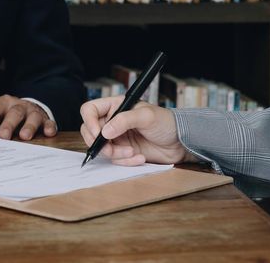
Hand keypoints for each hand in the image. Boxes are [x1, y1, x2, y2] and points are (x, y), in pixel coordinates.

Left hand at [0, 95, 56, 139]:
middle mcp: (17, 106)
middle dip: (8, 124)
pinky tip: (49, 132)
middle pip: (13, 113)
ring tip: (25, 136)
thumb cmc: (7, 116)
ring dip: (29, 126)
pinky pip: (48, 121)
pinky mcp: (45, 118)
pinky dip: (49, 126)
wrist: (29, 108)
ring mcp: (32, 111)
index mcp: (2, 104)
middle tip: (3, 136)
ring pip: (31, 117)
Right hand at [79, 96, 198, 165]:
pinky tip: (139, 157)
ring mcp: (116, 138)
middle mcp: (112, 122)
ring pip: (101, 149)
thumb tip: (105, 131)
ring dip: (116, 154)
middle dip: (100, 144)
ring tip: (133, 152)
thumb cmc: (166, 122)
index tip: (99, 134)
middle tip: (112, 149)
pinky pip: (114, 159)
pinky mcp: (122, 152)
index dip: (89, 122)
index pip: (89, 110)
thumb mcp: (146, 116)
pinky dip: (125, 161)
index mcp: (114, 107)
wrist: (180, 143)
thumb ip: (125, 120)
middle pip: (89, 132)